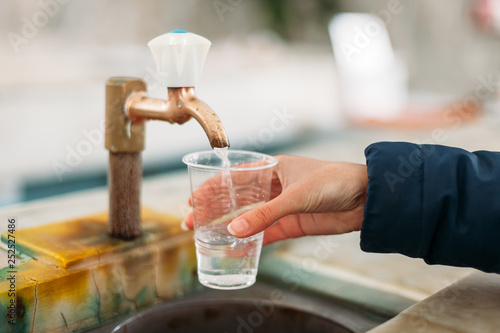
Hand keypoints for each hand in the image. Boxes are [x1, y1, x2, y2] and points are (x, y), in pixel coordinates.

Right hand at [184, 155, 367, 245]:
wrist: (366, 198)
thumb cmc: (335, 181)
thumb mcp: (296, 196)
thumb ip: (265, 214)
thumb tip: (233, 231)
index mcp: (272, 168)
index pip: (233, 177)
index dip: (211, 188)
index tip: (192, 199)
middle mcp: (273, 186)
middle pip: (236, 198)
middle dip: (213, 209)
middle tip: (191, 222)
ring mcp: (282, 206)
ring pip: (248, 217)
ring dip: (228, 226)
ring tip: (206, 235)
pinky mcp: (292, 223)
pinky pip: (266, 233)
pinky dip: (251, 240)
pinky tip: (236, 247)